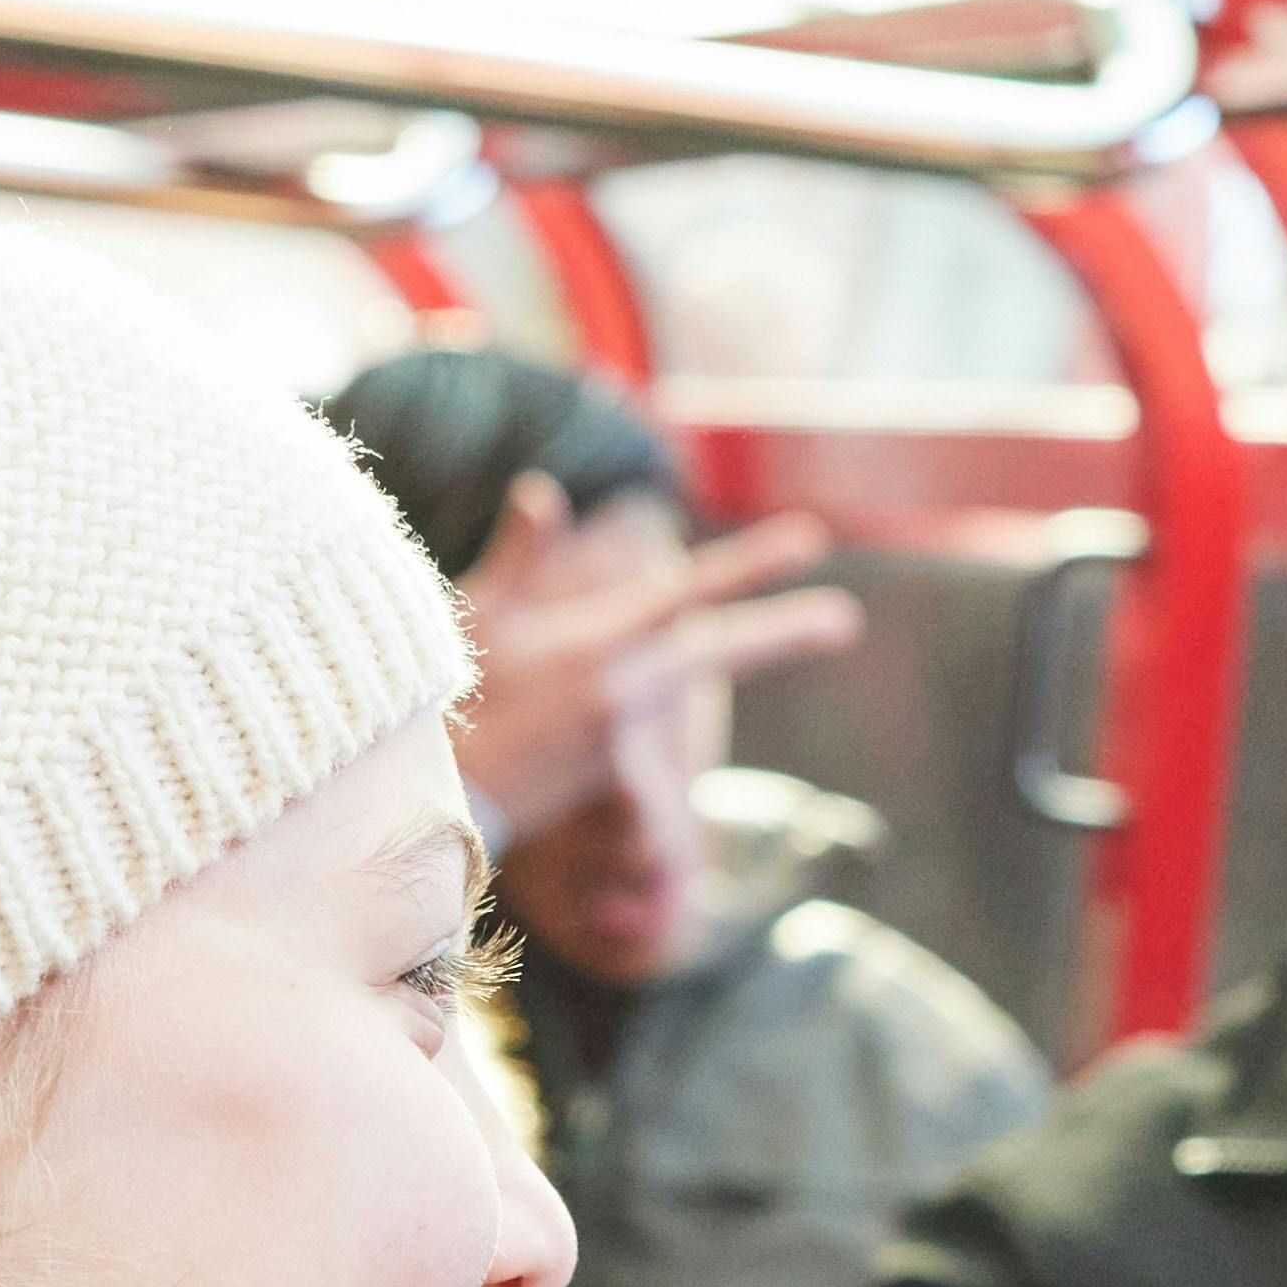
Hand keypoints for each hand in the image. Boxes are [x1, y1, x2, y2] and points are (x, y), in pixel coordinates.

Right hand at [453, 477, 855, 850]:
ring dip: (760, 650)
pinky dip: (674, 688)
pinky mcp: (616, 771)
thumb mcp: (477, 615)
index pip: (687, 593)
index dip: (752, 565)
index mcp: (596, 645)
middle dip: (789, 632)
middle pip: (722, 652)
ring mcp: (625, 736)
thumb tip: (543, 490)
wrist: (439, 795)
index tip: (810, 540)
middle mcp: (622, 690)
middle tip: (848, 620)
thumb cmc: (449, 696)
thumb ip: (521, 554)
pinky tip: (697, 667)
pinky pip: (657, 719)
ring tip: (826, 625)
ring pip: (698, 678)